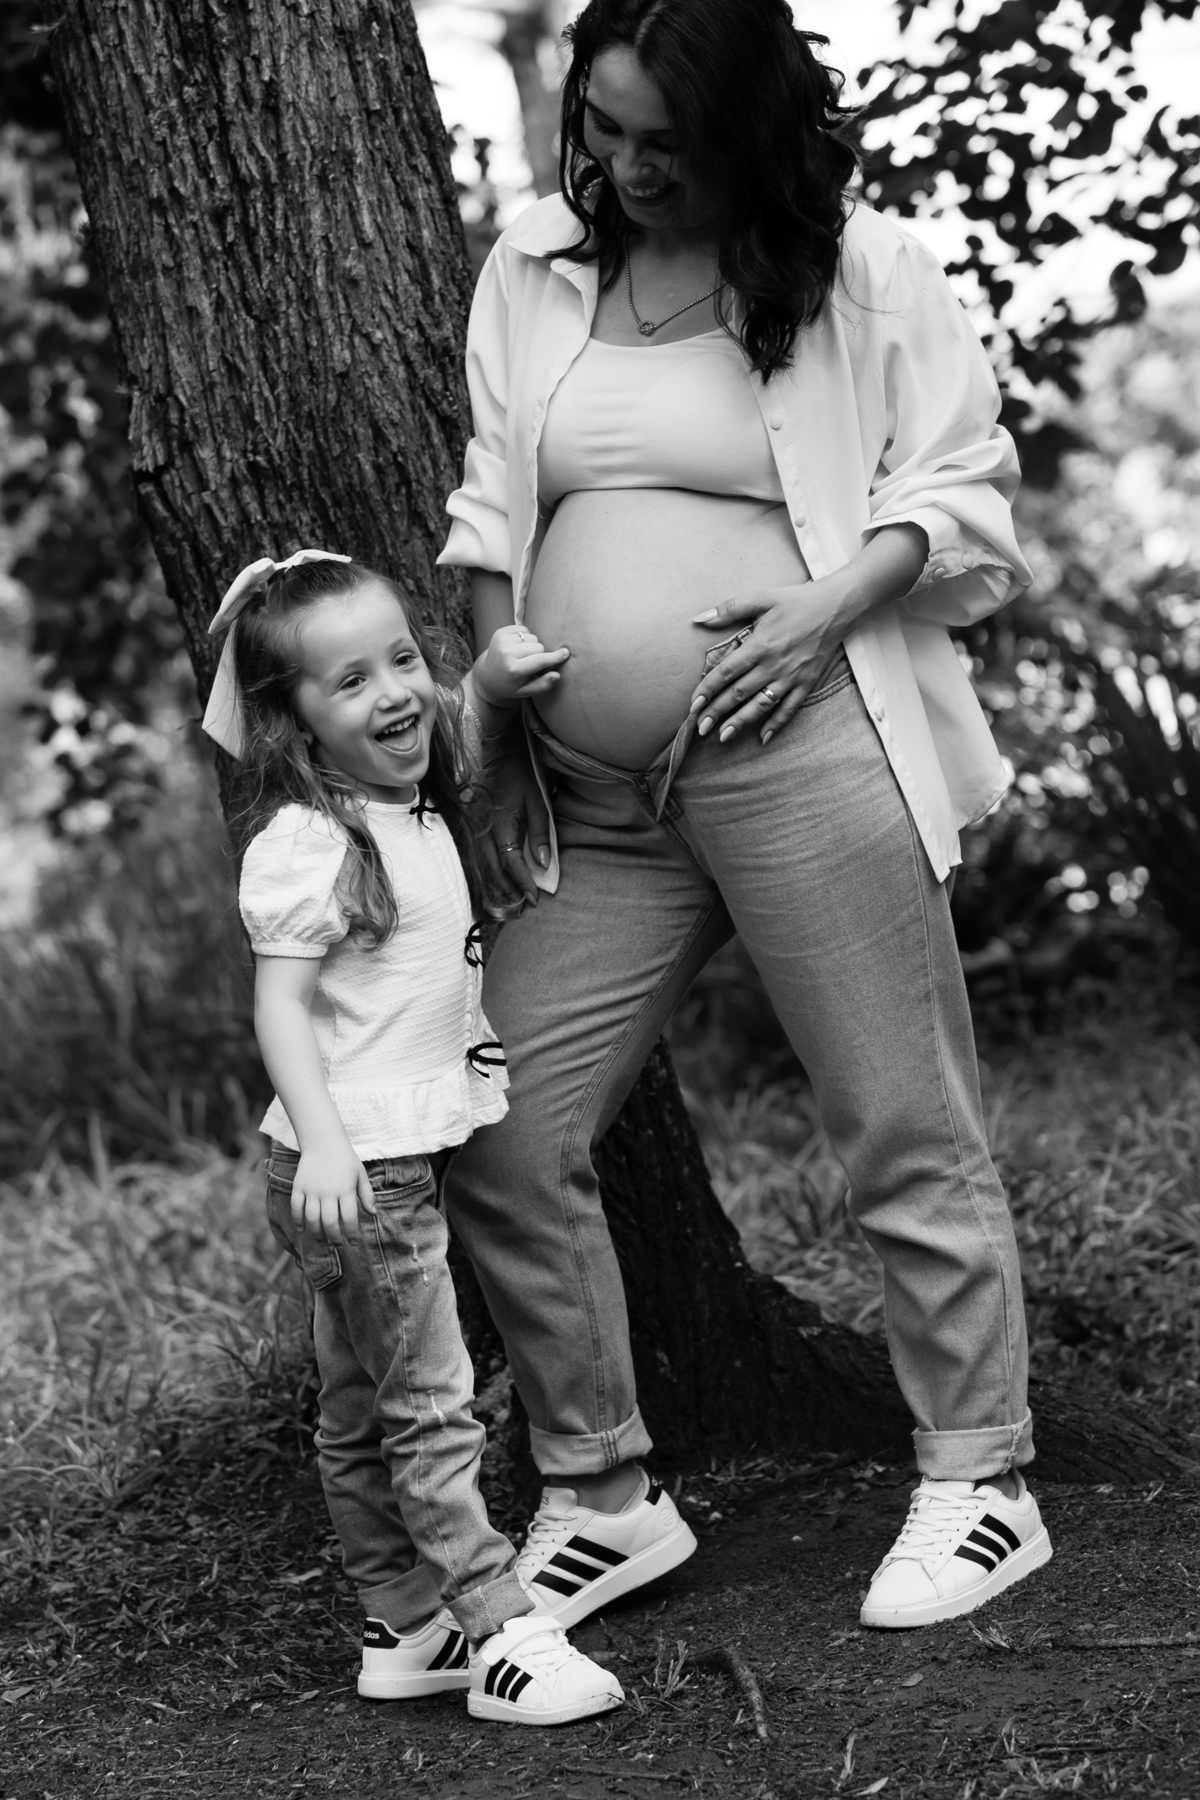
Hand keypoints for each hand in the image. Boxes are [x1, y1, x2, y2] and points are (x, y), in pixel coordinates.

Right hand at [292, 1139, 375, 1244]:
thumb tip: (373, 1214)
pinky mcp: (298, 1186)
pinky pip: (296, 1208)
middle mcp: (328, 1191)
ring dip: (317, 1233)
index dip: (352, 1234)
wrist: (323, 1141)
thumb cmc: (345, 1159)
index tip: (353, 1242)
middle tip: (338, 1245)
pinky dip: (298, 1221)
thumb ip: (367, 1194)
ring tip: (323, 1240)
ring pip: (312, 1218)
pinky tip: (303, 1229)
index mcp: (346, 1189)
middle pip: (329, 1222)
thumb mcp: (360, 1174)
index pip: (349, 1218)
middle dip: (334, 1238)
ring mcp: (311, 1189)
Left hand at [474, 625, 569, 709]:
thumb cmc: (509, 685)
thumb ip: (542, 685)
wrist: (486, 674)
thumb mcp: (525, 691)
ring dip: (531, 645)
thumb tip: (557, 675)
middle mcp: (506, 653)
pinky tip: (517, 647)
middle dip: (539, 654)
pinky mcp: (500, 632)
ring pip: (533, 637)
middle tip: (529, 663)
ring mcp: (502, 641)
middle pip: (539, 646)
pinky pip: (524, 629)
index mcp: (513, 670)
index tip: (566, 653)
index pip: (539, 661)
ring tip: (521, 655)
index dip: (555, 657)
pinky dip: (524, 637)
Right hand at [481, 724, 552, 908]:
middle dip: (505, 894)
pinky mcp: (466, 821)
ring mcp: (470, 824)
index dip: (523, 883)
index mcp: (500, 823)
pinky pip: (471, 853)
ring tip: (503, 906)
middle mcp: (481, 827)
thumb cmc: (521, 770)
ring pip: (477, 865)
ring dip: (491, 887)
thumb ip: (540, 832)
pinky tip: (487, 884)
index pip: (511, 862)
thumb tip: (544, 863)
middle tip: (518, 912)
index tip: (535, 900)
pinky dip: (480, 871)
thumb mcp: (538, 799)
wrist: (496, 743)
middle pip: (490, 870)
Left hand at [688, 577, 850, 745]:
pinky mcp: (807, 683)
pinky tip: (763, 737)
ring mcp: (791, 677)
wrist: (838, 607)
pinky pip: (789, 709)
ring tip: (723, 737)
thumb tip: (699, 618)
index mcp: (760, 645)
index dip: (707, 690)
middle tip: (700, 727)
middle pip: (739, 694)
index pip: (726, 673)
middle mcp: (773, 665)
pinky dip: (776, 724)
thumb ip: (729, 609)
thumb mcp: (761, 597)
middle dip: (717, 712)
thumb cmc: (797, 600)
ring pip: (761, 705)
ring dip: (741, 722)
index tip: (693, 705)